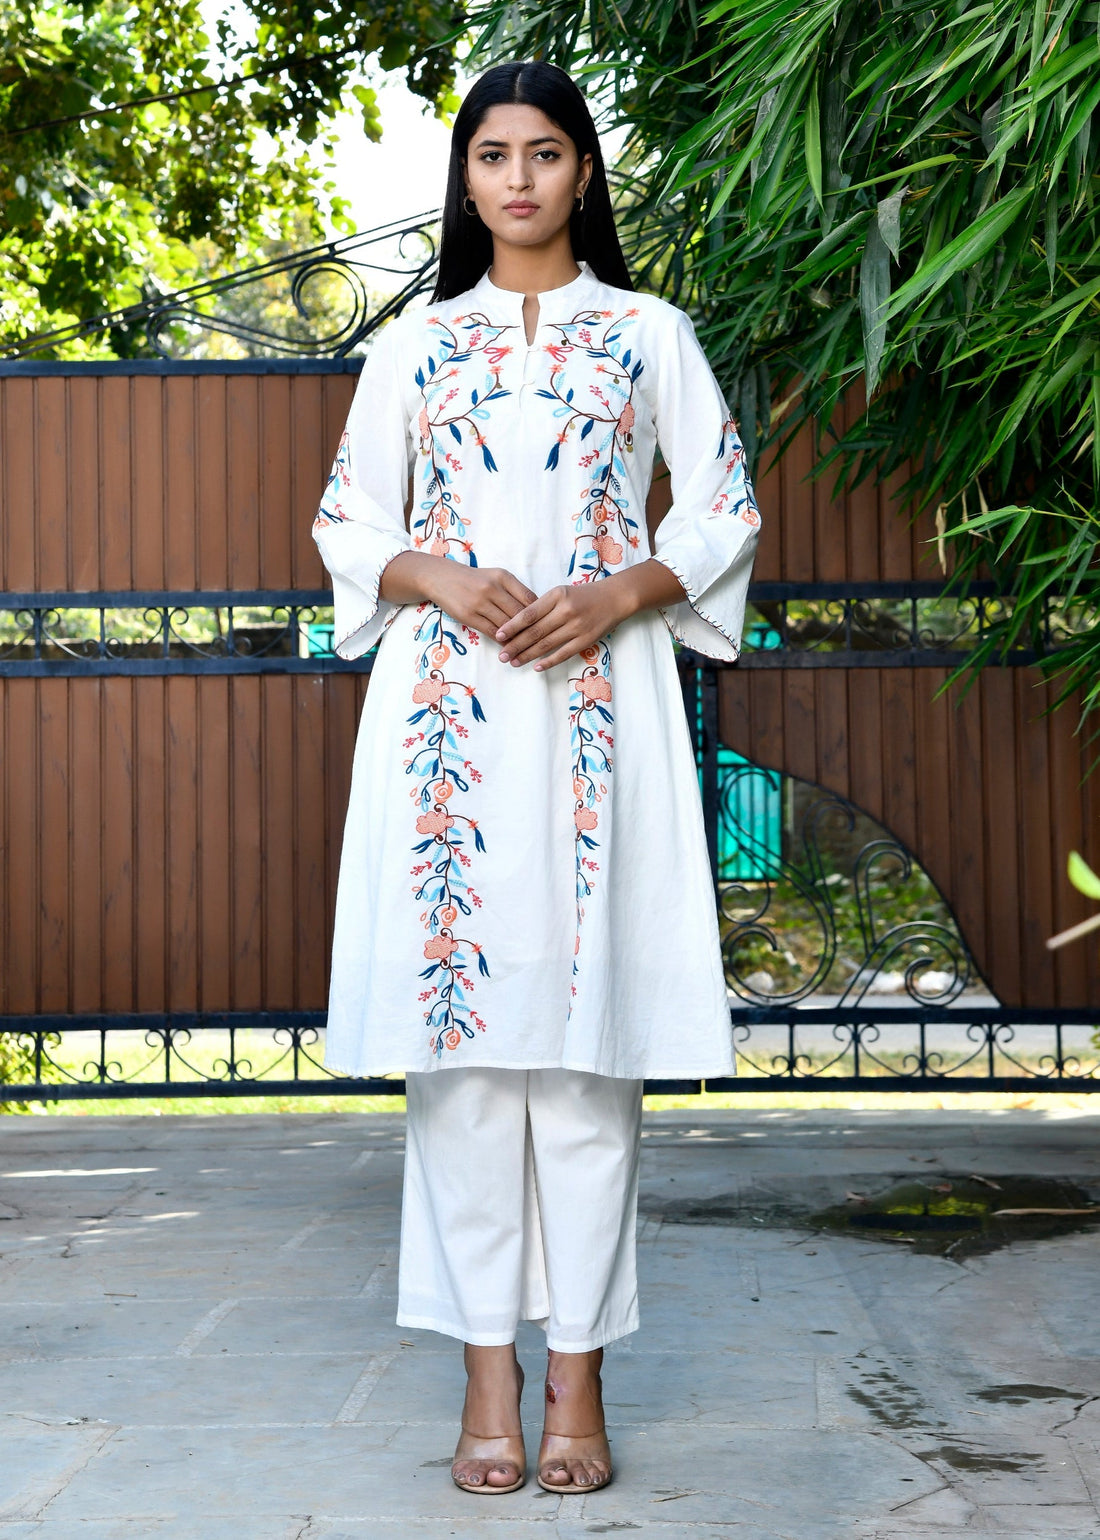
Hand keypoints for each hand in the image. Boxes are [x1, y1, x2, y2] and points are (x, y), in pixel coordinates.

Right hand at [381, 552, 536, 636]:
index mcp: (504, 577)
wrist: (441, 578)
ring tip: (529, 650)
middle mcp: (493, 588)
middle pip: (520, 614)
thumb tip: (537, 611)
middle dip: (533, 631)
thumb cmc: (474, 579)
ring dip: (518, 640)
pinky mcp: (469, 616)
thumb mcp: (496, 576)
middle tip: (544, 644)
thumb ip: (515, 591)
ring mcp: (480, 602)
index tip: (549, 626)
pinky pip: (491, 632)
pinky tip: (509, 648)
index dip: (541, 615)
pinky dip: (502, 642)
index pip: (530, 599)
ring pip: (507, 626)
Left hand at [495, 582, 632, 670]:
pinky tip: (536, 667)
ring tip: (513, 662)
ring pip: (547, 644)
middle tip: (501, 655)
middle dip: (515, 645)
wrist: (615, 598)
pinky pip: (563, 653)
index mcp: (557, 596)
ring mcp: (577, 626)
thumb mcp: (561, 592)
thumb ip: (542, 606)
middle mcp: (566, 611)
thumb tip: (518, 625)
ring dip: (528, 655)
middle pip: (535, 631)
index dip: (512, 626)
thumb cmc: (584, 595)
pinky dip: (549, 661)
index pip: (529, 613)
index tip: (498, 635)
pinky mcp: (586, 640)